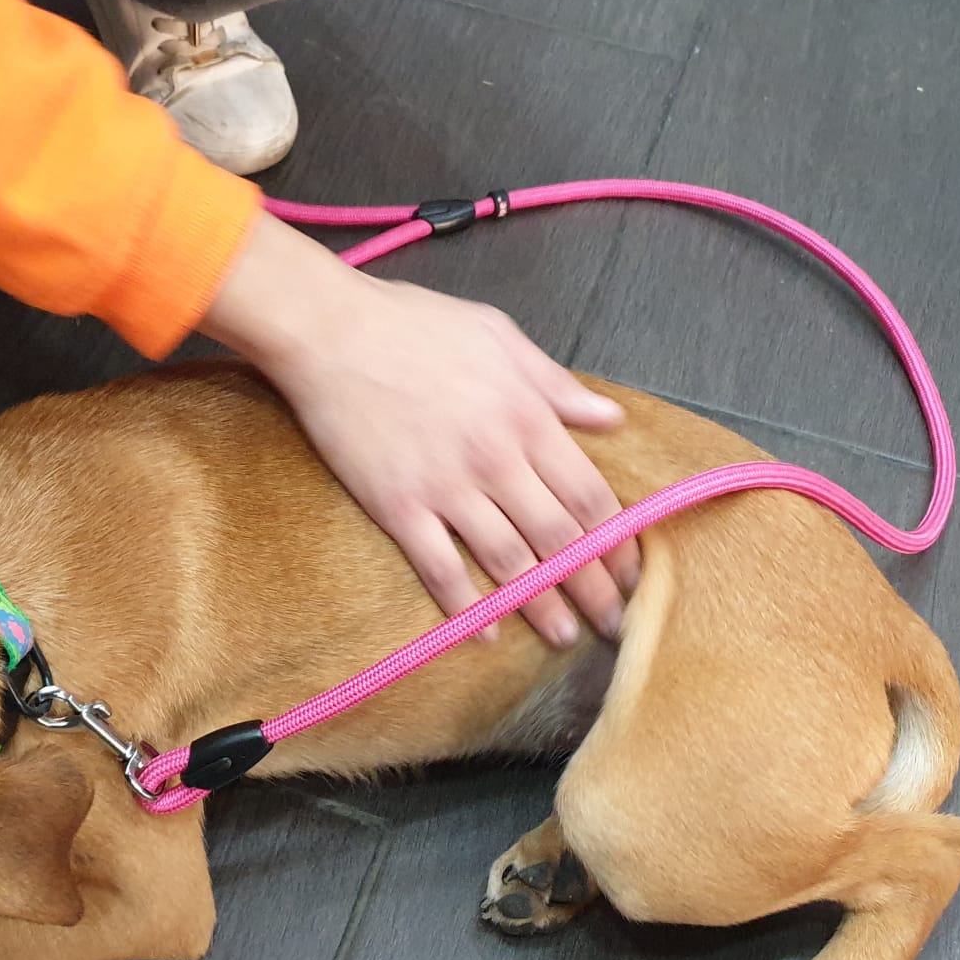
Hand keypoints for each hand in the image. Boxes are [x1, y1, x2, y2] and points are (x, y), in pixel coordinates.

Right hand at [200, 212, 638, 645]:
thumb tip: (611, 418)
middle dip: (592, 588)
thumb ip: (556, 384)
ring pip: (510, 562)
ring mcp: (446, 487)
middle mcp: (496, 459)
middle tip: (612, 623)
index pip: (590, 496)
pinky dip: (466, 608)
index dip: (617, 542)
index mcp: (528, 416)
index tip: (631, 573)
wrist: (329, 330)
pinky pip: (440, 569)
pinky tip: (484, 634)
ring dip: (541, 606)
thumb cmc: (413, 323)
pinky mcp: (398, 506)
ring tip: (562, 636)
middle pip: (561, 539)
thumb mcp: (499, 335)